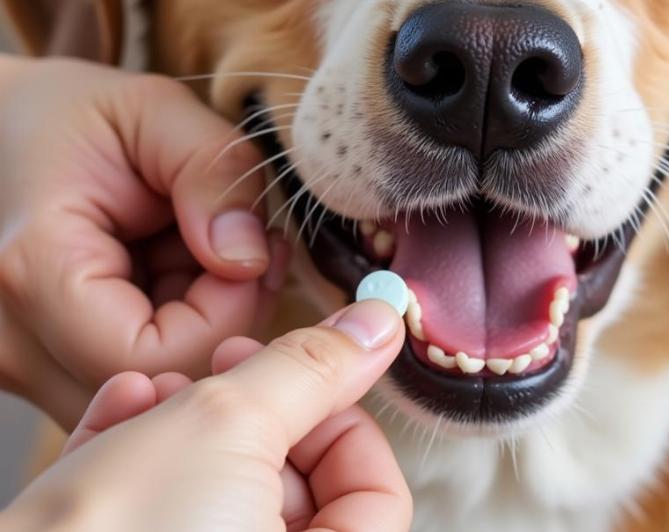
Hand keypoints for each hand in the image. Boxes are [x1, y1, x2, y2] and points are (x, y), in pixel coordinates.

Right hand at [0, 55, 288, 426]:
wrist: (1, 126)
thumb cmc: (76, 114)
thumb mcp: (156, 110)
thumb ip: (212, 172)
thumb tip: (248, 259)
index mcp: (35, 268)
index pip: (158, 355)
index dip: (231, 314)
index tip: (256, 255)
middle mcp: (13, 339)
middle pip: (158, 391)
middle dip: (230, 325)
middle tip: (254, 254)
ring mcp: (22, 361)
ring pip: (151, 396)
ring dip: (205, 331)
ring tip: (211, 254)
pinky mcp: (43, 364)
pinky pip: (132, 379)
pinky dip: (176, 334)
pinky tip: (178, 275)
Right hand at [1, 301, 409, 531]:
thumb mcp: (228, 425)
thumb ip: (312, 370)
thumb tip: (377, 329)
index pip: (376, 494)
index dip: (340, 418)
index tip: (302, 373)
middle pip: (293, 485)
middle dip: (249, 411)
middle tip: (218, 366)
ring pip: (220, 491)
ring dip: (187, 424)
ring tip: (152, 390)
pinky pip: (166, 512)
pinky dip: (145, 459)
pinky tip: (119, 414)